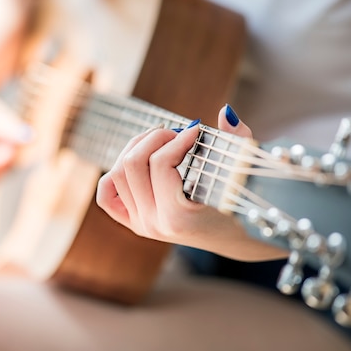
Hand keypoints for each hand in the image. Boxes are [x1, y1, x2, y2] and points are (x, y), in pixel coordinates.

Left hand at [96, 105, 286, 260]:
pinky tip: (137, 163)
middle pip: (133, 164)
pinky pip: (105, 195)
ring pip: (117, 172)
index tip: (196, 130)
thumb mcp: (244, 174)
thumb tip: (225, 112)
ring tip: (160, 139)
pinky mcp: (132, 222)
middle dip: (155, 138)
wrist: (236, 239)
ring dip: (136, 147)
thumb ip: (237, 142)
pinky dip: (114, 175)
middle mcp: (153, 223)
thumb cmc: (243, 204)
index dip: (178, 138)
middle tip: (176, 132)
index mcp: (179, 217)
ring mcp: (140, 224)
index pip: (161, 164)